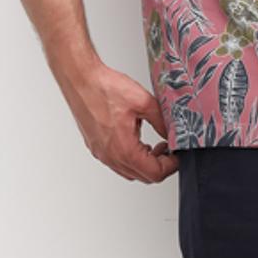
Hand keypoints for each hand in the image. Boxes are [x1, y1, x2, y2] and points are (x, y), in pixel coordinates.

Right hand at [59, 59, 179, 182]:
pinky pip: (117, 163)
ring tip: (154, 145)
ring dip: (145, 163)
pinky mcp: (96, 147)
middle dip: (160, 165)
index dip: (171, 165)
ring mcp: (101, 153)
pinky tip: (137, 141)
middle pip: (143, 177)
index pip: (155, 173)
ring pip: (130, 172)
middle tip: (168, 149)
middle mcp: (110, 156)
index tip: (176, 155)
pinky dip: (132, 158)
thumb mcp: (144, 102)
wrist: (81, 80)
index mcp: (124, 149)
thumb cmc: (104, 89)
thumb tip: (172, 134)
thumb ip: (162, 122)